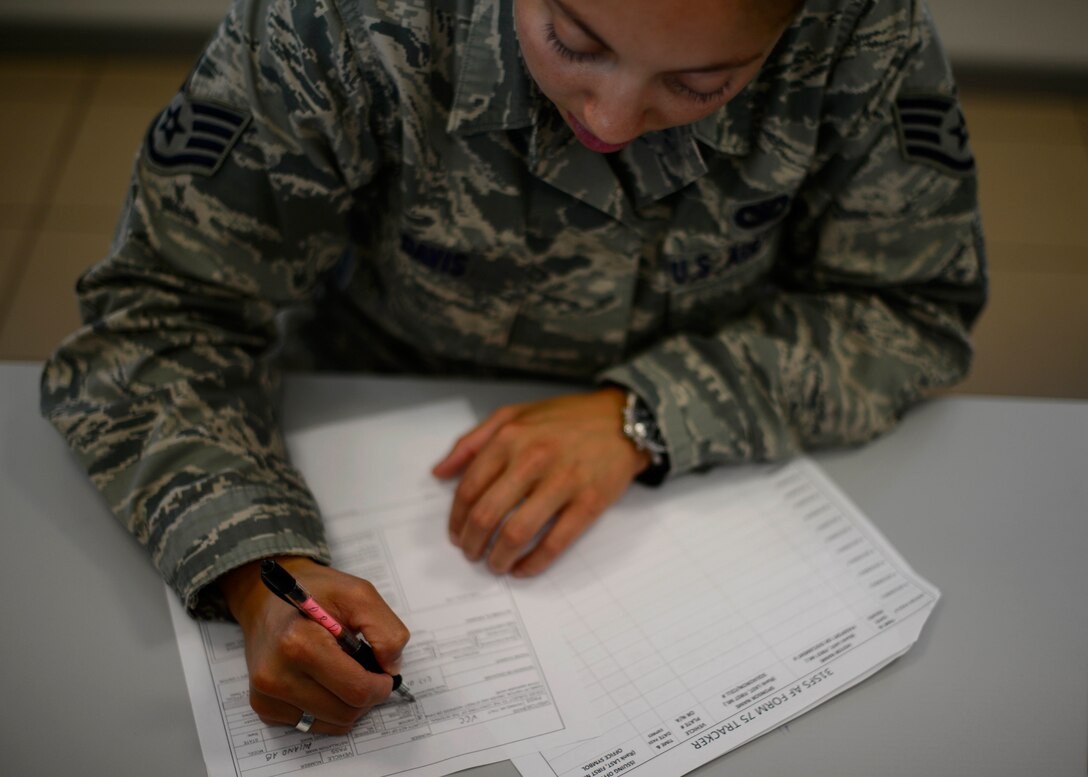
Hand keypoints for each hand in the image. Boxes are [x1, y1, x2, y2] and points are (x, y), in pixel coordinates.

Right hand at [220, 556, 409, 735]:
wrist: (265, 599)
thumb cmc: (313, 593)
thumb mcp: (358, 595)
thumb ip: (386, 631)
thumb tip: (391, 668)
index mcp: (298, 644)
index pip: (356, 690)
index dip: (380, 685)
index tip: (383, 672)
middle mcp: (276, 676)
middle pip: (347, 712)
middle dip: (367, 694)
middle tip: (365, 669)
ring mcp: (267, 696)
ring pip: (333, 724)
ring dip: (349, 703)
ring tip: (343, 670)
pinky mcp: (264, 707)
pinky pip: (313, 724)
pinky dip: (328, 708)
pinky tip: (322, 680)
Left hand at [432, 387, 649, 576]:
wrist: (623, 421)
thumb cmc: (565, 419)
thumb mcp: (513, 416)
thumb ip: (471, 442)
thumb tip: (439, 473)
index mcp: (510, 438)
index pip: (469, 489)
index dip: (456, 519)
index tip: (456, 533)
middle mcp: (533, 459)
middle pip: (487, 515)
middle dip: (472, 543)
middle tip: (471, 554)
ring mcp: (563, 482)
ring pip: (516, 533)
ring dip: (498, 558)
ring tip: (495, 565)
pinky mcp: (589, 503)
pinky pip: (555, 543)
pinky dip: (533, 564)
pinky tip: (523, 569)